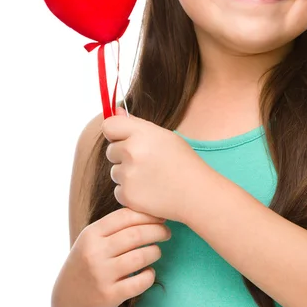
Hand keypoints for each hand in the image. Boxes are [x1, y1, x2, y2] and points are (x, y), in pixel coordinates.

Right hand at [52, 208, 170, 306]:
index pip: (125, 216)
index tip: (161, 216)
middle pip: (136, 235)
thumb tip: (152, 211)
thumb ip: (116, 224)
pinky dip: (150, 275)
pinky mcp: (109, 295)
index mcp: (91, 234)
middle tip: (166, 232)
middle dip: (157, 231)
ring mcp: (101, 275)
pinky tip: (148, 272)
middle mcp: (95, 253)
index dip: (148, 214)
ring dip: (155, 252)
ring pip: (140, 257)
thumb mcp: (94, 238)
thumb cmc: (89, 259)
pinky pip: (140, 282)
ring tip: (157, 251)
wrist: (69, 297)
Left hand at [102, 107, 211, 222]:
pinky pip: (118, 190)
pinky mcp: (127, 195)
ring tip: (152, 177)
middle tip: (147, 162)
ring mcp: (128, 175)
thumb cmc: (183, 162)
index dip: (115, 132)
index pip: (109, 126)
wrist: (197, 193)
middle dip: (123, 156)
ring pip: (115, 172)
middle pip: (110, 151)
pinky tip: (150, 191)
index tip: (123, 139)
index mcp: (142, 134)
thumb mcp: (164, 136)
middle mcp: (132, 152)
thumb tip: (114, 111)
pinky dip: (130, 192)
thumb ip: (136, 124)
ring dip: (127, 175)